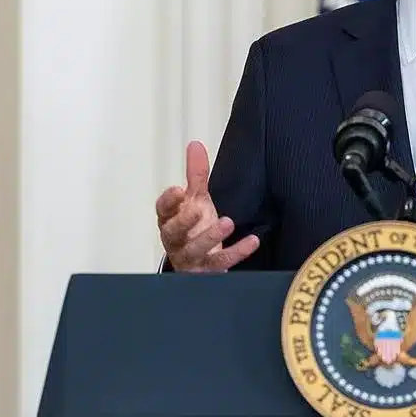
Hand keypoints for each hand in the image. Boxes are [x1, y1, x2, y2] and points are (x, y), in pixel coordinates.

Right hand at [156, 141, 259, 271]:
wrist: (198, 261)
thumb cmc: (193, 228)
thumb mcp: (195, 199)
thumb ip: (195, 175)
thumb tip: (195, 145)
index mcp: (170, 220)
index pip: (163, 210)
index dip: (168, 202)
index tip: (178, 190)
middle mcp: (176, 240)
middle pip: (174, 232)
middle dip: (185, 221)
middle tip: (198, 210)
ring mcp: (190, 257)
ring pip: (195, 250)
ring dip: (211, 237)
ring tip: (227, 222)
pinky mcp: (206, 270)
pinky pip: (220, 263)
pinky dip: (237, 252)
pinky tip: (252, 241)